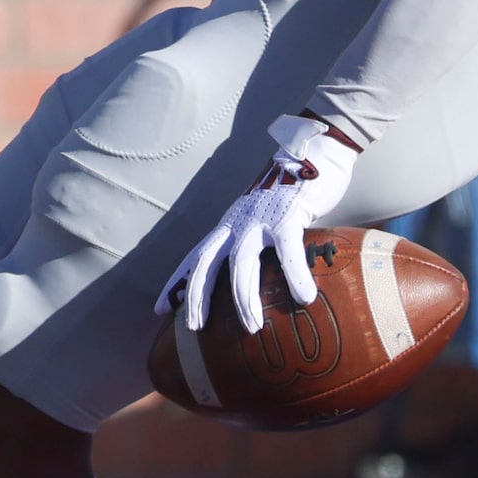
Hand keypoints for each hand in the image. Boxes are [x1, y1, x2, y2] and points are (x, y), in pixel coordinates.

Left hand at [155, 115, 360, 335]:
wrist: (316, 150)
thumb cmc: (293, 191)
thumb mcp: (265, 218)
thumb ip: (260, 242)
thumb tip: (265, 279)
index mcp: (230, 224)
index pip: (196, 257)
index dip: (177, 283)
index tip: (160, 310)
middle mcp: (238, 222)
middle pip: (207, 263)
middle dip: (196, 296)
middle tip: (194, 327)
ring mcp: (260, 219)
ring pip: (242, 263)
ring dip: (244, 299)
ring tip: (253, 328)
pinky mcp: (288, 216)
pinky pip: (289, 252)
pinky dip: (295, 276)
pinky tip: (304, 298)